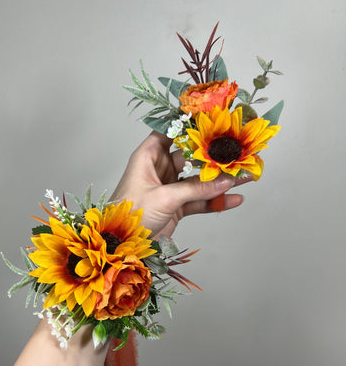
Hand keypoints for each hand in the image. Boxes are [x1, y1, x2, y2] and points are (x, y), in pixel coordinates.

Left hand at [112, 131, 252, 236]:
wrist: (121, 245)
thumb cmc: (130, 215)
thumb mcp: (164, 198)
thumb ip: (196, 189)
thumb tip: (224, 180)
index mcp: (148, 156)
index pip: (171, 132)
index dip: (191, 126)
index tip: (214, 120)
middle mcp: (159, 168)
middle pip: (191, 157)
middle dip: (214, 156)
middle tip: (237, 152)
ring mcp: (169, 188)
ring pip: (199, 181)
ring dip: (220, 181)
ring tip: (244, 176)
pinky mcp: (175, 206)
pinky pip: (199, 200)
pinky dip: (215, 201)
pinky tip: (234, 199)